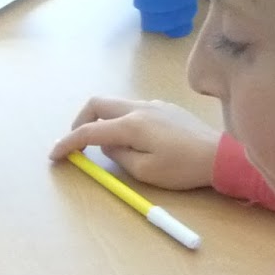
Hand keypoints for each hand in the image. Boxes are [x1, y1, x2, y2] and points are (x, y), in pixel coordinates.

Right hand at [50, 97, 219, 189]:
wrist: (220, 156)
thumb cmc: (182, 168)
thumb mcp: (144, 171)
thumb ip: (119, 155)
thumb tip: (107, 144)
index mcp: (131, 125)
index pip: (89, 131)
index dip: (67, 143)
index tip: (54, 156)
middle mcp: (139, 108)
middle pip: (97, 103)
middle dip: (80, 121)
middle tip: (78, 142)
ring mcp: (153, 105)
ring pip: (115, 104)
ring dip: (102, 120)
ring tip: (105, 145)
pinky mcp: (164, 108)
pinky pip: (133, 109)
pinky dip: (121, 121)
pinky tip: (131, 140)